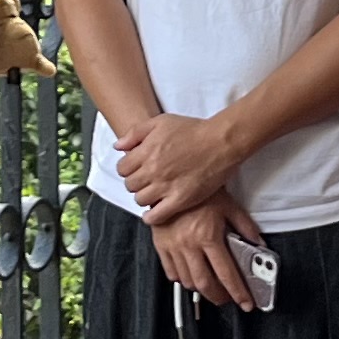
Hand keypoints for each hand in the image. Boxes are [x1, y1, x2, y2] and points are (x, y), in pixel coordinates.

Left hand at [117, 106, 250, 220]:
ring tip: (153, 192)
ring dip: (143, 197)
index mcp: (146, 151)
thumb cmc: (193, 129)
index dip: (127, 169)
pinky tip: (154, 212)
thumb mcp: (161, 121)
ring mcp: (166, 186)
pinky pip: (156, 216)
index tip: (136, 169)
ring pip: (140, 200)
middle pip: (130, 185)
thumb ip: (135, 133)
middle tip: (146, 180)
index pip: (122, 169)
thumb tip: (118, 147)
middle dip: (135, 182)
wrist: (220, 142)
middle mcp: (153, 170)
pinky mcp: (180, 200)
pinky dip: (151, 217)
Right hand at [151, 194, 265, 309]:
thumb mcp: (229, 205)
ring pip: (187, 281)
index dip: (238, 292)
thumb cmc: (201, 189)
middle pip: (205, 284)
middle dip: (218, 297)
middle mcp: (189, 244)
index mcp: (208, 236)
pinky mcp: (161, 244)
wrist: (173, 177)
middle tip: (227, 298)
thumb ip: (245, 226)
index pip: (227, 274)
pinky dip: (181, 279)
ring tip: (211, 286)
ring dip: (201, 289)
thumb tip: (259, 243)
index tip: (245, 302)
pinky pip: (170, 271)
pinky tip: (190, 275)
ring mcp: (173, 246)